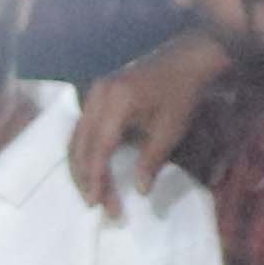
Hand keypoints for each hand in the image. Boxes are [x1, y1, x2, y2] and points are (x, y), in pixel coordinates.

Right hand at [65, 28, 228, 214]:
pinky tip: (92, 168)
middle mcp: (98, 95)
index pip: (99, 148)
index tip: (98, 203)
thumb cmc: (181, 94)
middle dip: (85, 177)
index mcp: (116, 102)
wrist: (186, 60)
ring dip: (81, 166)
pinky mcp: (98, 94)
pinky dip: (85, 150)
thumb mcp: (170, 131)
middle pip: (80, 144)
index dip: (97, 178)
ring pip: (77, 137)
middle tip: (95, 204)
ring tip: (92, 190)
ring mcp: (95, 92)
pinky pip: (82, 127)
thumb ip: (151, 161)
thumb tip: (139, 191)